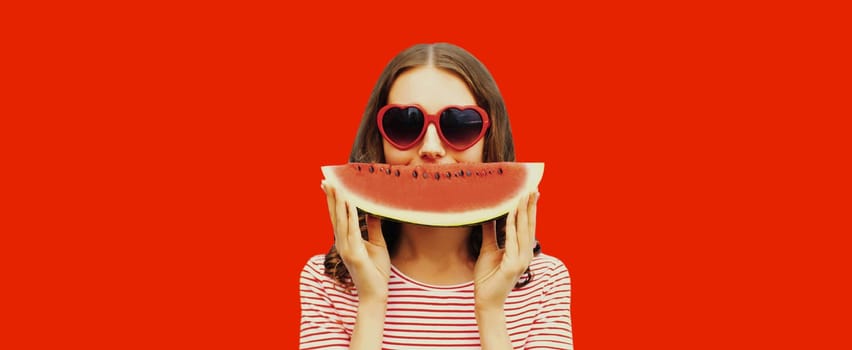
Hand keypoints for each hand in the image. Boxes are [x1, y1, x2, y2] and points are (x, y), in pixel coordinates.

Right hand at [322, 181, 390, 301]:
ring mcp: (347, 248)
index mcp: (346, 240)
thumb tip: (372, 210)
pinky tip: (350, 203)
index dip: (333, 200)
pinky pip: (353, 231)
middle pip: (335, 216)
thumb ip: (373, 227)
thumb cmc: (376, 271)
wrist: (376, 293)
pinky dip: (351, 216)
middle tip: (327, 179)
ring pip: (341, 220)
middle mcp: (342, 243)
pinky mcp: (355, 254)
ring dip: (339, 202)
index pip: (337, 217)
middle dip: (331, 197)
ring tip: (337, 186)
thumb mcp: (377, 244)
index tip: (329, 184)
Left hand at [474, 191, 538, 308]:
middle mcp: (525, 255)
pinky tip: (511, 215)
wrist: (486, 300)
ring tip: (523, 195)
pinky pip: (512, 242)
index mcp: (522, 251)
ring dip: (523, 212)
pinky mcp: (513, 266)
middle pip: (529, 225)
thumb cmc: (488, 277)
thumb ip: (491, 233)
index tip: (531, 192)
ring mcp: (521, 261)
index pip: (528, 226)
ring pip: (523, 231)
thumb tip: (489, 216)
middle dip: (530, 206)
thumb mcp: (488, 250)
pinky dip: (512, 228)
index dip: (530, 209)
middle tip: (532, 187)